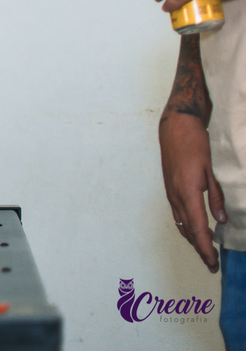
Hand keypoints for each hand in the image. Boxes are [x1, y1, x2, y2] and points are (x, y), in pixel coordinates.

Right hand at [160, 112, 226, 272]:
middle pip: (187, 230)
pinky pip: (178, 214)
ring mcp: (170, 193)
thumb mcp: (211, 171)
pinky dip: (187, 226)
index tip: (213, 262)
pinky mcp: (170, 189)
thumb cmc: (195, 145)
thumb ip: (216, 197)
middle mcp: (176, 196)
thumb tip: (221, 220)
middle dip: (200, 249)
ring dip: (193, 239)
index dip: (206, 247)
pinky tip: (195, 228)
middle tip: (212, 264)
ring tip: (206, 250)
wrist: (175, 128)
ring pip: (181, 224)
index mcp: (187, 193)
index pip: (197, 228)